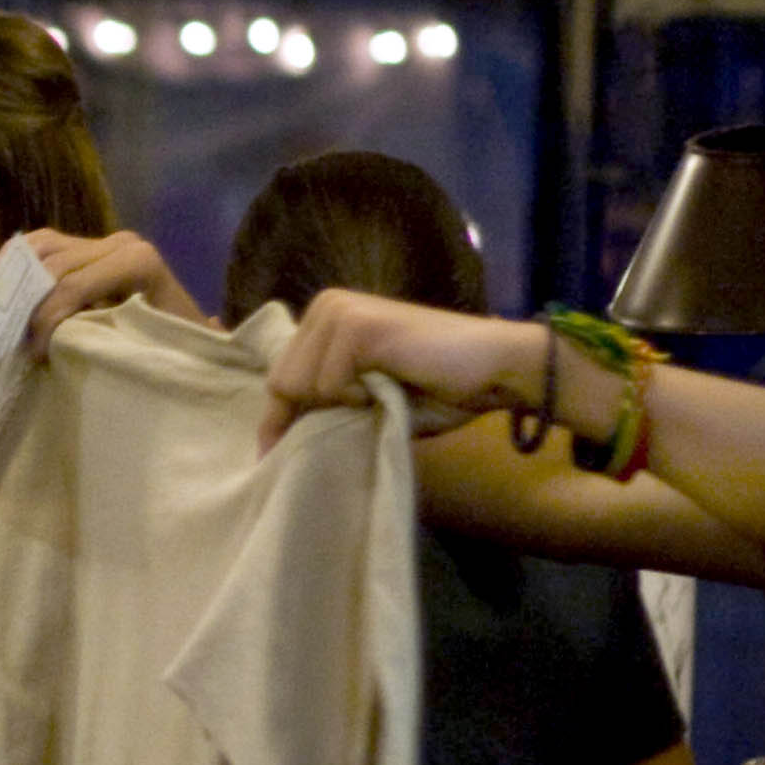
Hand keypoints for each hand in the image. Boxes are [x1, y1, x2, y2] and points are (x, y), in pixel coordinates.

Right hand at [20, 229, 206, 346]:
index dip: (46, 319)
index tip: (34, 353)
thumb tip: (54, 343)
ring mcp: (107, 240)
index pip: (74, 286)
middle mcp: (121, 242)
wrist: (193, 329)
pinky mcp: (95, 245)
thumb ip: (102, 337)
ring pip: (47, 245)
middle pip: (56, 265)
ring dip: (18, 270)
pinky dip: (24, 254)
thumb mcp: (145, 346)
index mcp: (137, 262)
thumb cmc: (176, 344)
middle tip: (11, 336)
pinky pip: (51, 241)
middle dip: (29, 301)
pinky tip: (1, 269)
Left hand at [258, 288, 547, 448]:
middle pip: (281, 383)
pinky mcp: (357, 325)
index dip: (276, 421)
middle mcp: (325, 306)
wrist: (493, 368)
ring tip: (379, 400)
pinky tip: (389, 387)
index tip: (271, 458)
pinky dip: (356, 399)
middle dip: (305, 418)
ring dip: (337, 407)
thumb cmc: (437, 389)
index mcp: (324, 318)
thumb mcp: (369, 399)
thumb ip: (328, 403)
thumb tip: (277, 439)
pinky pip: (328, 384)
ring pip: (299, 385)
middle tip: (350, 428)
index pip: (280, 378)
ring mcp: (339, 311)